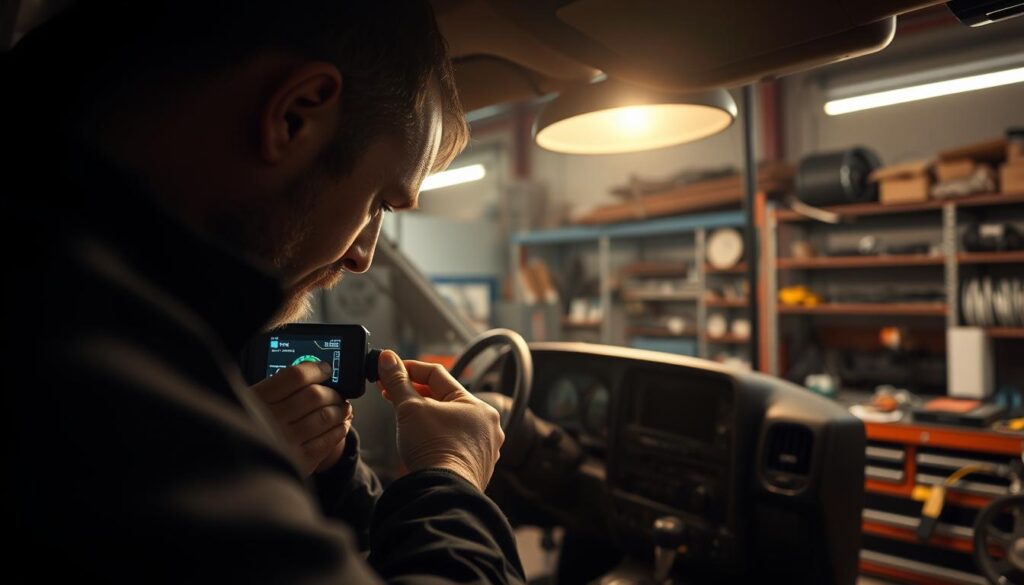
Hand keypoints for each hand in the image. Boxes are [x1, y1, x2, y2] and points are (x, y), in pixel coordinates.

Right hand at [251, 361, 352, 476]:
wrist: (240, 465)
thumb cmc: (253, 426)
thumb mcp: (252, 402)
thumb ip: (277, 388)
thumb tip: (316, 373)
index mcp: (258, 399)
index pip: (295, 376)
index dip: (316, 370)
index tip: (325, 370)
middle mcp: (271, 419)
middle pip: (315, 396)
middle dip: (333, 393)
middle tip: (337, 394)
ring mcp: (286, 441)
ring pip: (325, 417)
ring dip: (340, 411)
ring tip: (343, 409)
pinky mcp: (298, 461)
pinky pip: (328, 441)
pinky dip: (339, 430)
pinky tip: (340, 425)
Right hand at [377, 350, 502, 491]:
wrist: (443, 492)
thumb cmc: (433, 450)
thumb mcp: (409, 409)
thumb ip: (397, 381)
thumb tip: (386, 359)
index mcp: (476, 404)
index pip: (437, 375)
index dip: (409, 369)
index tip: (389, 368)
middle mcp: (486, 424)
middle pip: (445, 399)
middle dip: (415, 394)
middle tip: (390, 392)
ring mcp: (484, 448)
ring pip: (450, 422)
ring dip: (426, 417)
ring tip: (404, 418)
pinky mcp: (476, 467)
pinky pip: (454, 443)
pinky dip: (436, 438)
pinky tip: (421, 441)